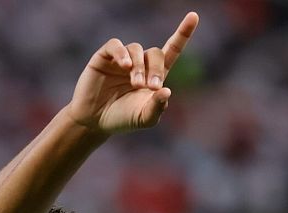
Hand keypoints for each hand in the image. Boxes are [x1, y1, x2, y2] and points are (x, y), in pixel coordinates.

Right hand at [66, 12, 198, 133]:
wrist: (94, 121)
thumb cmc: (123, 119)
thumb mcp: (144, 119)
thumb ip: (157, 108)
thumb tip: (166, 91)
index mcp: (155, 75)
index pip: (172, 49)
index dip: (183, 33)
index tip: (194, 16)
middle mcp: (140, 63)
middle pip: (155, 53)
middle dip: (155, 69)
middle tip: (150, 87)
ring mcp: (122, 58)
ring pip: (137, 49)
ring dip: (139, 67)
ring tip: (135, 84)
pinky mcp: (105, 57)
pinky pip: (116, 46)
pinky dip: (122, 53)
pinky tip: (125, 66)